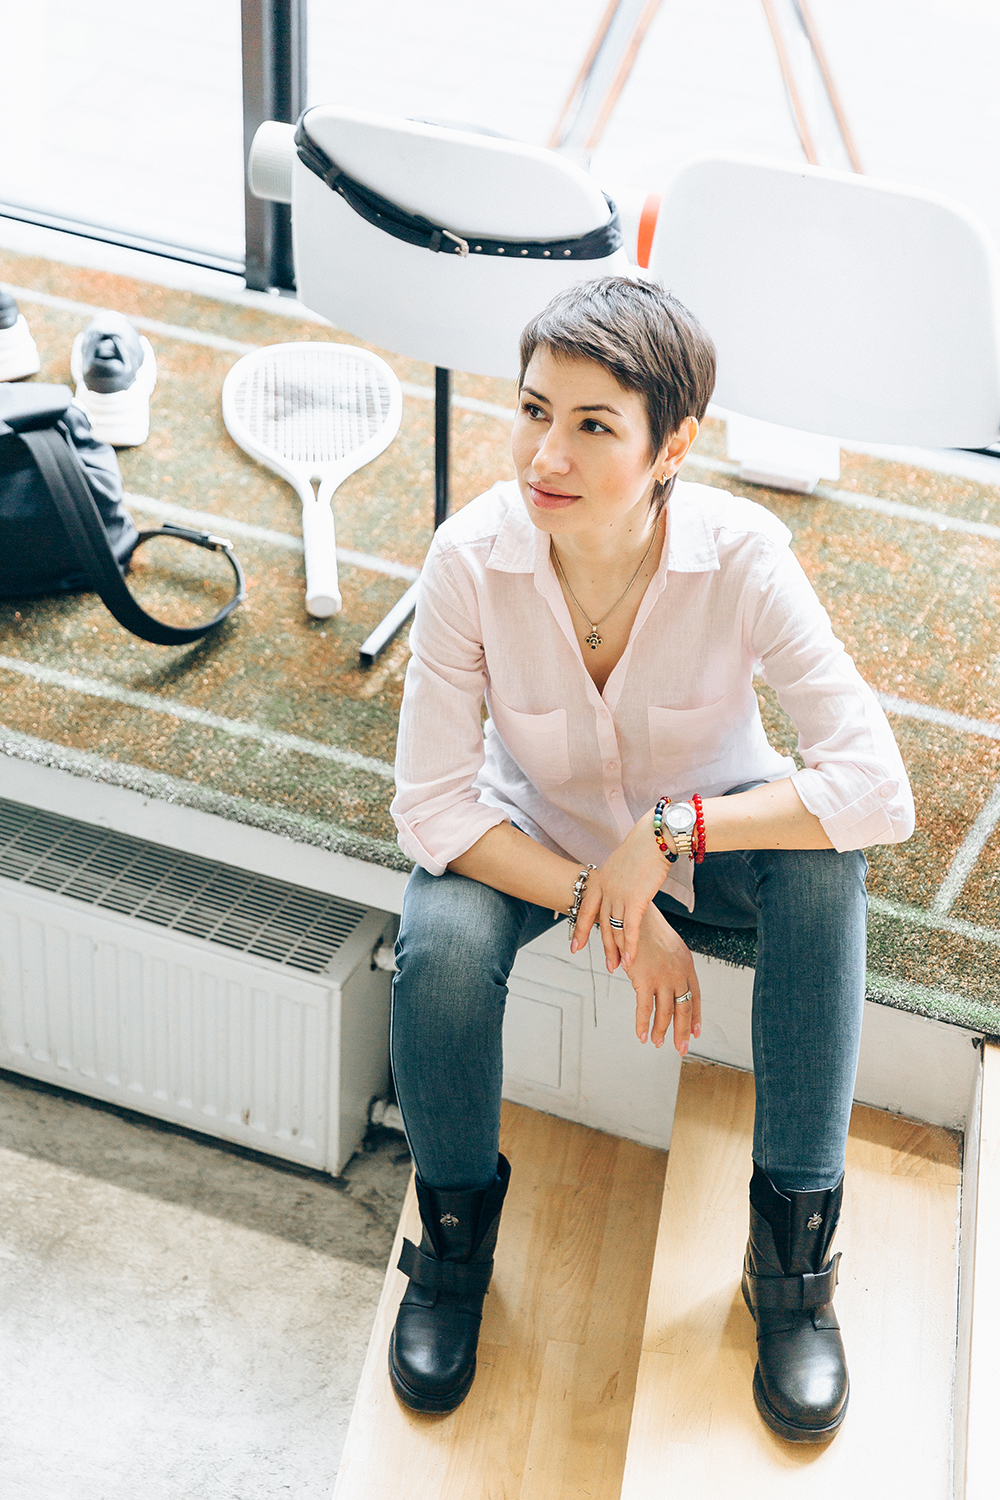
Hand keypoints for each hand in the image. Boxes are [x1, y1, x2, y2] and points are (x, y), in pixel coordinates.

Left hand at [572, 808, 673, 968]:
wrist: (655, 836)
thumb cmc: (646, 847)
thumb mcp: (625, 864)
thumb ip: (620, 880)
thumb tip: (624, 889)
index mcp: (602, 879)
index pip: (586, 909)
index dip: (581, 929)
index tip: (575, 946)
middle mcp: (607, 888)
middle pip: (600, 923)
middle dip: (603, 946)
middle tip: (606, 965)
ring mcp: (619, 894)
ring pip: (614, 929)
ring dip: (616, 951)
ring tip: (617, 967)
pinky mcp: (635, 900)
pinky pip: (630, 929)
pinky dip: (630, 947)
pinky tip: (631, 961)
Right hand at [625, 905, 700, 1053]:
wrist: (633, 915)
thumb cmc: (647, 929)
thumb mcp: (669, 946)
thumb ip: (673, 965)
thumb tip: (670, 984)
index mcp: (687, 965)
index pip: (695, 996)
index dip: (695, 1016)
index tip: (694, 1033)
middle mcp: (678, 973)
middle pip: (684, 1008)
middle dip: (682, 1031)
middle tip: (681, 1048)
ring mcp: (663, 977)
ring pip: (665, 1012)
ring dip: (661, 1031)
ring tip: (657, 1043)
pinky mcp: (644, 979)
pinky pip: (645, 1008)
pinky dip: (643, 1024)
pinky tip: (641, 1036)